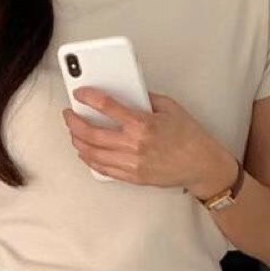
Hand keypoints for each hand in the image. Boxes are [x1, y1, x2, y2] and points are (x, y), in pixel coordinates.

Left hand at [63, 88, 236, 198]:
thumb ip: (144, 99)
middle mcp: (134, 145)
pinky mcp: (132, 177)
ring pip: (93, 154)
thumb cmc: (188, 136)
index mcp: (143, 124)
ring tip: (73, 133)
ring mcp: (131, 164)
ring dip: (78, 142)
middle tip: (69, 115)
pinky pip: (103, 169)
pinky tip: (85, 151)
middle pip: (92, 133)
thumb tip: (124, 93)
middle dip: (74, 122)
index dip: (89, 97)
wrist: (200, 165)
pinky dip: (90, 159)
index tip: (79, 93)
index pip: (107, 107)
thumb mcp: (169, 107)